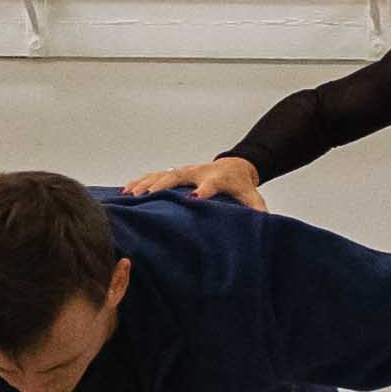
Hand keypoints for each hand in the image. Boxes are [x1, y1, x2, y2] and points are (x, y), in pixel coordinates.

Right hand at [126, 157, 268, 206]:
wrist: (235, 165)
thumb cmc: (241, 185)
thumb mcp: (252, 197)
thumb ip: (257, 210)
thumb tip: (265, 225)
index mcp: (217, 179)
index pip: (209, 185)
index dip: (202, 191)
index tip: (193, 199)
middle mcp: (197, 172)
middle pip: (176, 176)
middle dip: (160, 185)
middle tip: (146, 196)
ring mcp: (184, 170)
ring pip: (160, 174)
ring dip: (144, 184)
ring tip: (129, 195)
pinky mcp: (175, 172)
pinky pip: (153, 175)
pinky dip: (139, 181)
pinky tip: (125, 191)